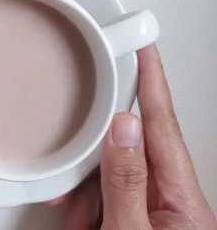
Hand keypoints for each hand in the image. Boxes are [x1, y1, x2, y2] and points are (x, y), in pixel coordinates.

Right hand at [60, 45, 216, 228]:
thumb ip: (126, 181)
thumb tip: (122, 128)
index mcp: (183, 202)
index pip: (165, 126)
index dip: (153, 82)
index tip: (144, 47)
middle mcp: (169, 203)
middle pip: (125, 153)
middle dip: (92, 171)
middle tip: (77, 186)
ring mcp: (148, 213)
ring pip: (104, 177)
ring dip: (84, 200)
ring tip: (83, 224)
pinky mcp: (130, 221)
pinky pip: (98, 198)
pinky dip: (83, 211)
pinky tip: (83, 225)